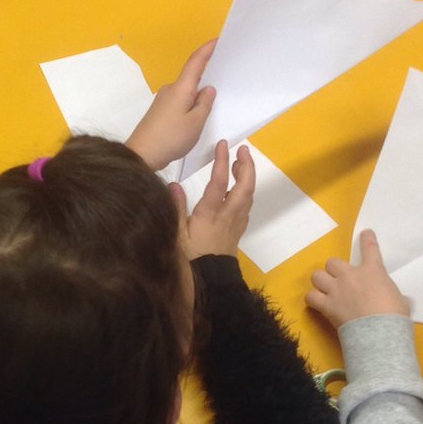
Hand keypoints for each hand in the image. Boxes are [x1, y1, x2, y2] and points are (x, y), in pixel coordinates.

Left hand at [126, 40, 216, 170]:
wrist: (142, 154)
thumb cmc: (171, 137)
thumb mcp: (196, 123)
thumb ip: (205, 104)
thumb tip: (208, 89)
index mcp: (181, 88)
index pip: (195, 62)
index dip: (207, 49)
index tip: (218, 40)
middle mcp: (171, 89)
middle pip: (191, 76)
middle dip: (207, 73)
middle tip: (226, 73)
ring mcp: (164, 100)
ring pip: (186, 91)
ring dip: (199, 91)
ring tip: (217, 97)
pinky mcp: (161, 111)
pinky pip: (181, 100)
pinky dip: (192, 102)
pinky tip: (200, 112)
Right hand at [173, 141, 254, 257]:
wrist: (211, 279)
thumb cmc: (192, 257)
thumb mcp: (177, 235)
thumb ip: (176, 209)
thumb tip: (173, 184)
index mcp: (211, 213)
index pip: (219, 182)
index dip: (222, 162)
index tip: (223, 144)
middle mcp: (228, 214)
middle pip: (245, 186)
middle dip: (247, 165)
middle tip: (243, 149)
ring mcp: (236, 221)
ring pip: (248, 194)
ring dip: (247, 176)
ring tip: (240, 162)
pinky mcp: (239, 228)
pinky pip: (246, 204)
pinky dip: (245, 190)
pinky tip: (238, 187)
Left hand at [307, 229, 408, 327]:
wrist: (379, 332)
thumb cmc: (394, 316)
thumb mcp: (401, 302)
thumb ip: (397, 297)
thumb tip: (405, 301)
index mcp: (372, 272)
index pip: (370, 248)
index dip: (367, 239)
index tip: (366, 233)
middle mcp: (350, 276)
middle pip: (332, 262)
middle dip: (334, 270)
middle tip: (339, 279)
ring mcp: (336, 289)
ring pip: (317, 276)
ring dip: (321, 282)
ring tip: (325, 289)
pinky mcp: (326, 305)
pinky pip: (311, 297)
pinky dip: (313, 299)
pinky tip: (317, 303)